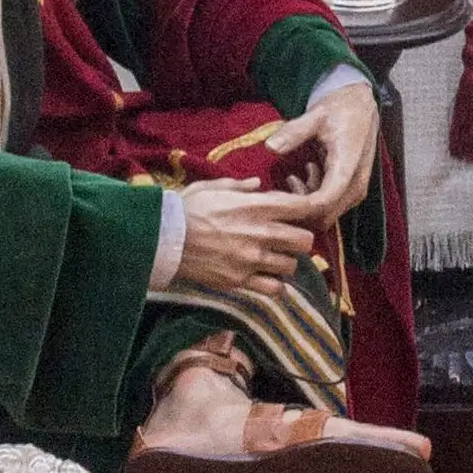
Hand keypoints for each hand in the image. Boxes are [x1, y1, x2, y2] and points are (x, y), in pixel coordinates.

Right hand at [174, 179, 321, 291]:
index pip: (302, 207)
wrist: (163, 238)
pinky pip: (273, 288)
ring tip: (274, 259)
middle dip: (300, 239)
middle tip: (289, 239)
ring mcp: (252, 260)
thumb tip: (257, 184)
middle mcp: (261, 233)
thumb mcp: (212, 187)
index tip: (304, 212)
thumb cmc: (187, 208)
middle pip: (304, 240)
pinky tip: (266, 278)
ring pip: (292, 266)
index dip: (309, 209)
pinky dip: (275, 284)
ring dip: (286, 262)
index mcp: (257, 207)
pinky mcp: (240, 280)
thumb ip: (240, 186)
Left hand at [265, 80, 380, 225]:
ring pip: (325, 216)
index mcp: (348, 167)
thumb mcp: (316, 116)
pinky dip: (310, 199)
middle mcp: (355, 185)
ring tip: (292, 177)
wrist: (361, 105)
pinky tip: (302, 176)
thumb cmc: (340, 108)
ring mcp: (354, 190)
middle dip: (296, 210)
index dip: (295, 206)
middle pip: (323, 217)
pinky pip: (328, 208)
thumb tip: (270, 146)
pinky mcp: (350, 191)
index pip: (323, 202)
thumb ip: (293, 132)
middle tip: (276, 191)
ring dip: (303, 203)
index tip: (273, 197)